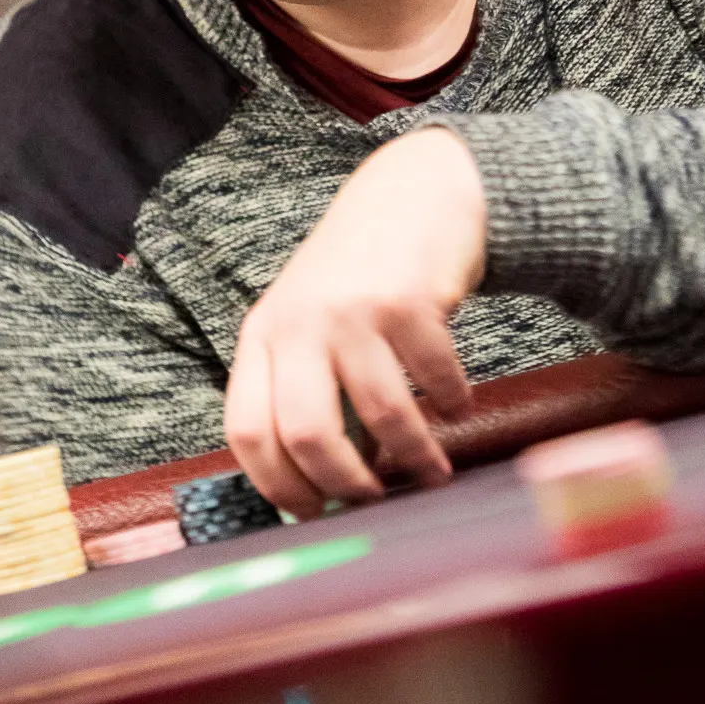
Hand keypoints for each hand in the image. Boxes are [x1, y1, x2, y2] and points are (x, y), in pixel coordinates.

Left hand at [224, 127, 486, 517]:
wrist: (413, 189)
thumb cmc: (359, 273)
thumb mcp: (308, 319)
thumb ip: (301, 385)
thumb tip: (318, 487)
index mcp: (263, 334)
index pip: (247, 430)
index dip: (277, 486)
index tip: (311, 514)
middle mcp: (299, 321)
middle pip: (306, 434)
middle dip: (346, 484)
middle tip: (374, 500)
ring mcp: (353, 309)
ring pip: (382, 415)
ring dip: (416, 457)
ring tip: (434, 470)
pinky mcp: (409, 300)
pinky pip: (436, 381)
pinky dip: (452, 405)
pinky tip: (458, 405)